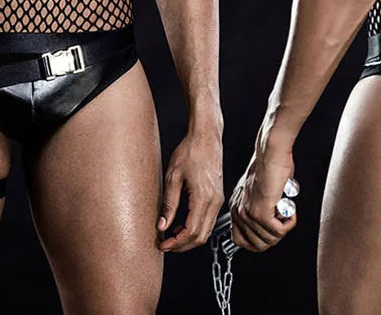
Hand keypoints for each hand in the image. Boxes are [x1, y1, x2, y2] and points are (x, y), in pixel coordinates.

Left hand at [157, 129, 222, 251]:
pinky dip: (196, 227)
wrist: (206, 136)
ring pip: (206, 230)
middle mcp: (214, 201)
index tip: (163, 245)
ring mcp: (218, 199)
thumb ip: (168, 204)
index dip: (176, 243)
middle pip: (200, 237)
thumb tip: (162, 225)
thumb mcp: (173, 177)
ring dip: (189, 238)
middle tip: (165, 244)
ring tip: (171, 235)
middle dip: (182, 245)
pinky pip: (208, 220)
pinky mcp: (218, 196)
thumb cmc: (190, 151)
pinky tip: (182, 223)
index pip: (191, 232)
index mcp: (203, 197)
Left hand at [229, 146, 296, 251]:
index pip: (240, 241)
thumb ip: (259, 209)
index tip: (272, 232)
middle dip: (275, 237)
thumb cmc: (270, 165)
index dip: (259, 241)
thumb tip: (270, 226)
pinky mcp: (261, 213)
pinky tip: (289, 210)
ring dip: (283, 228)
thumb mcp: (259, 191)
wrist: (271, 153)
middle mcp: (239, 211)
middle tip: (283, 221)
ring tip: (286, 210)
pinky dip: (289, 223)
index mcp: (236, 206)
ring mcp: (248, 213)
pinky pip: (278, 232)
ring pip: (270, 240)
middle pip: (257, 245)